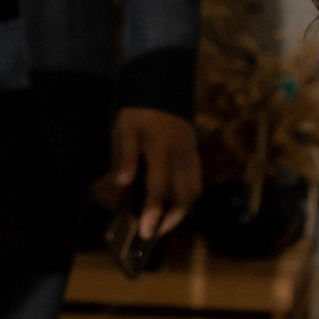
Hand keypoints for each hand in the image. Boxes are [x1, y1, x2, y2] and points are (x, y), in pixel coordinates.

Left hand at [113, 107, 203, 238]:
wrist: (164, 86)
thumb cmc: (140, 110)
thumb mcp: (126, 129)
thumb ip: (126, 156)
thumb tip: (122, 184)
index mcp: (161, 151)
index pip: (158, 189)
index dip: (152, 212)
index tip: (145, 232)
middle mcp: (180, 156)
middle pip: (184, 196)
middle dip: (171, 218)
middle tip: (154, 231)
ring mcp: (191, 155)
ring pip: (194, 190)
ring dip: (182, 209)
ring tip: (164, 219)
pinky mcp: (194, 153)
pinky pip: (196, 180)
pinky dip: (187, 195)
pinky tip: (174, 200)